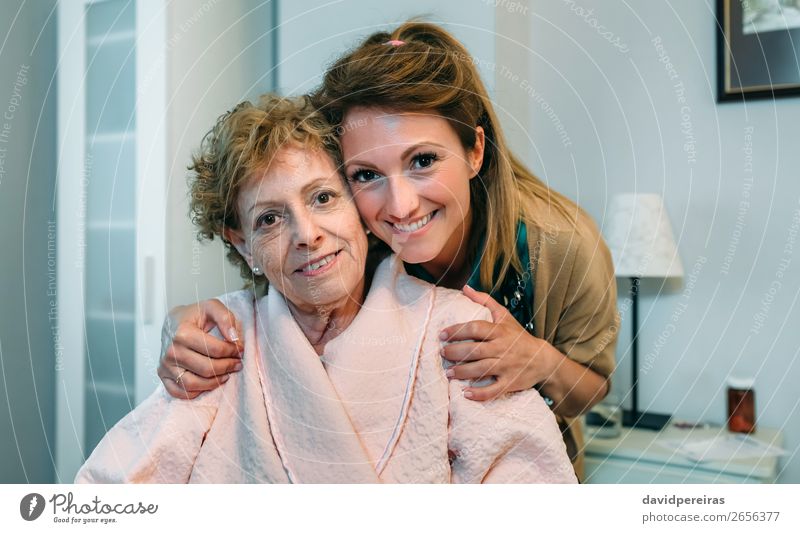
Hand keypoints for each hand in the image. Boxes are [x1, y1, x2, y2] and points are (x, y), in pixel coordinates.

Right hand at [157, 299, 243, 398]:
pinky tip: (208, 382)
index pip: (215, 350)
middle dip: (227, 367)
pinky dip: (196, 392)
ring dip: (215, 382)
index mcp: (182, 333)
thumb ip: (225, 318)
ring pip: (193, 384)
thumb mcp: (211, 307)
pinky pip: (180, 392)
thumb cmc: (193, 315)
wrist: (172, 322)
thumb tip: (234, 338)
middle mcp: (171, 351)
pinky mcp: (163, 374)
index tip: (240, 349)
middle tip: (237, 363)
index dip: (233, 351)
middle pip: (206, 369)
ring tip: (226, 374)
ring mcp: (165, 364)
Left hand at [439, 285, 557, 400]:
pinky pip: (494, 390)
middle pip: (475, 350)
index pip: (476, 328)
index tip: (442, 334)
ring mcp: (507, 367)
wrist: (542, 359)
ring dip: (462, 372)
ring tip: (448, 373)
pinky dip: (480, 394)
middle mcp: (502, 348)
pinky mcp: (510, 383)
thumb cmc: (518, 336)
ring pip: (481, 370)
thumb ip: (485, 301)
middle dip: (456, 352)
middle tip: (442, 353)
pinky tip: (466, 393)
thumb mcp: (504, 316)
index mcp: (500, 331)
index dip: (457, 331)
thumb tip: (465, 288)